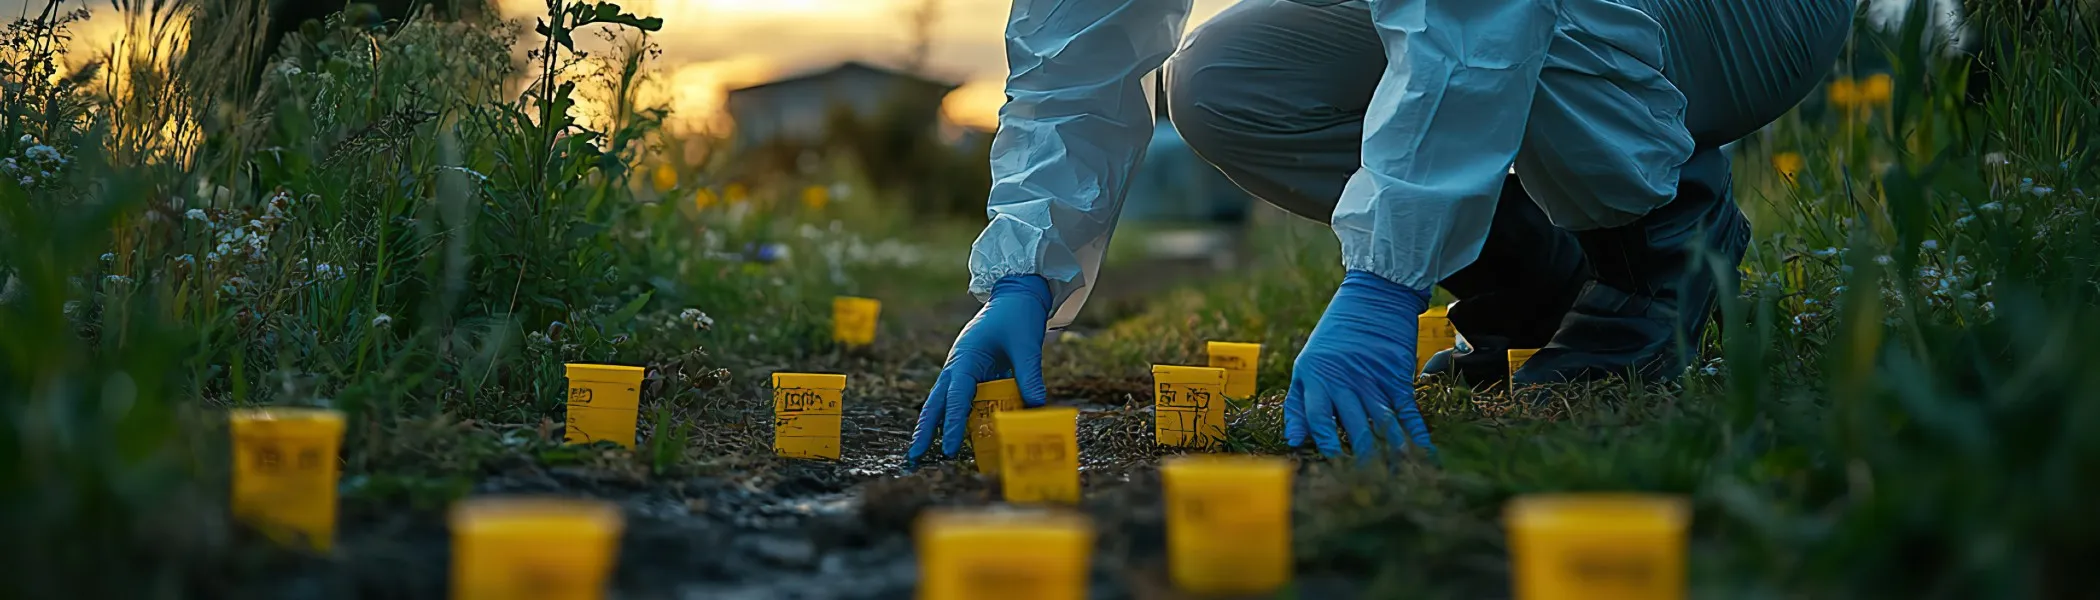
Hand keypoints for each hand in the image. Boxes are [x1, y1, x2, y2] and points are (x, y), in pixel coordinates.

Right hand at [907, 275, 1053, 463]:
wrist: (1017, 294)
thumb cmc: (1018, 315)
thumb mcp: (1026, 345)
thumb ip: (1029, 376)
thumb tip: (1036, 407)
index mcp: (966, 357)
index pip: (957, 397)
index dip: (952, 424)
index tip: (949, 448)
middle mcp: (958, 365)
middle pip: (937, 402)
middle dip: (925, 430)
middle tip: (914, 456)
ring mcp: (963, 368)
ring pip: (945, 401)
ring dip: (936, 424)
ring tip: (927, 451)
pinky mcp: (973, 371)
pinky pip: (962, 397)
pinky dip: (957, 415)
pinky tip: (957, 434)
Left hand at [1285, 270, 1438, 459]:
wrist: (1374, 297)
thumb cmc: (1334, 336)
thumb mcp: (1306, 363)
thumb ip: (1298, 403)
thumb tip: (1292, 441)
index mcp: (1318, 377)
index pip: (1317, 416)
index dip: (1323, 441)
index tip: (1330, 463)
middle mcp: (1346, 381)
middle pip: (1353, 425)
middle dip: (1361, 456)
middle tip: (1367, 481)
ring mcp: (1374, 379)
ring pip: (1382, 422)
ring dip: (1392, 451)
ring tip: (1398, 477)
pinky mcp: (1398, 376)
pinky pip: (1407, 410)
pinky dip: (1417, 434)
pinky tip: (1425, 455)